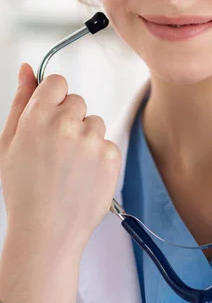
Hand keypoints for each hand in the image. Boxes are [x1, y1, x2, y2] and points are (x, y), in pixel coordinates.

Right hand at [0, 63, 121, 257]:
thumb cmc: (24, 190)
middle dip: (68, 119)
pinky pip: (107, 144)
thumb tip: (29, 69)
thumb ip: (22, 100)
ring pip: (94, 123)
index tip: (49, 117)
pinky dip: (99, 157)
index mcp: (39, 116)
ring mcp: (92, 140)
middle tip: (56, 151)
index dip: (52, 100)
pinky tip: (82, 176)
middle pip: (77, 102)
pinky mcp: (112, 156)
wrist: (46, 233)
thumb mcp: (9, 142)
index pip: (58, 82)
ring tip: (68, 167)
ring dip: (85, 138)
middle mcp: (68, 123)